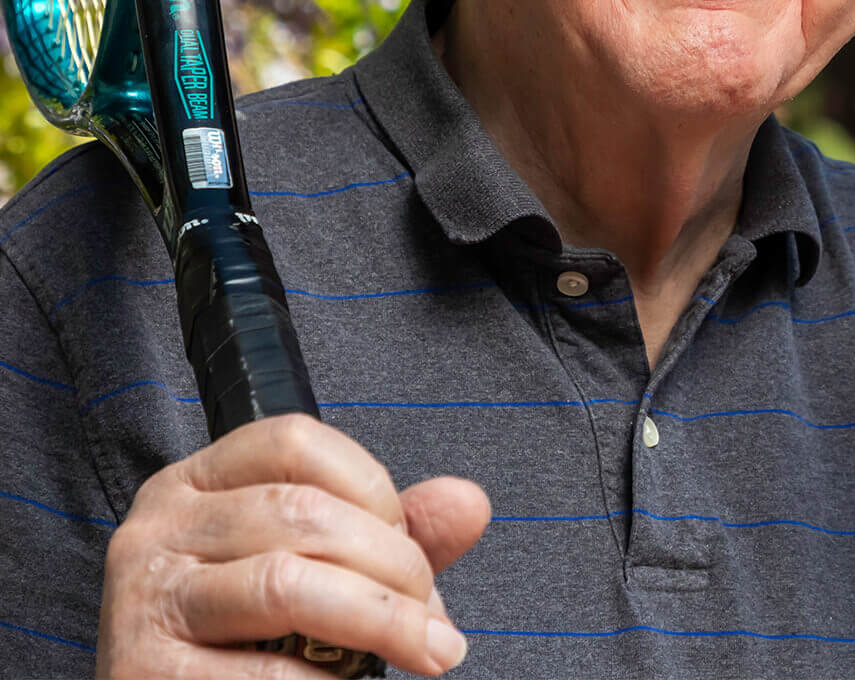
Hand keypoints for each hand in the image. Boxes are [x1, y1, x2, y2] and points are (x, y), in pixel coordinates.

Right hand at [96, 414, 490, 677]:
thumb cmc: (247, 641)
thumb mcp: (317, 568)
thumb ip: (390, 534)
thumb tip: (470, 503)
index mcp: (196, 484)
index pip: (295, 441)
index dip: (374, 488)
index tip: (412, 545)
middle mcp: (157, 528)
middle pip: (301, 512)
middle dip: (395, 567)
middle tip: (435, 624)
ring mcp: (144, 600)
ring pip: (286, 582)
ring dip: (380, 621)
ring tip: (424, 651)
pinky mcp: (142, 672)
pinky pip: (264, 670)